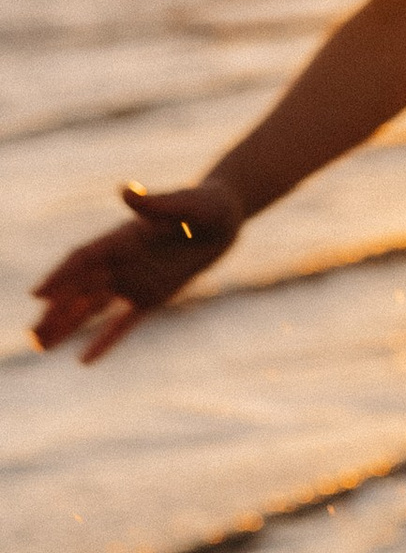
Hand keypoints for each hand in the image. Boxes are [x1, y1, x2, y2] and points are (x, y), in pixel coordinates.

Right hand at [31, 178, 245, 361]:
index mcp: (123, 238)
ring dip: (68, 325)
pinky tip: (83, 360)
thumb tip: (126, 191)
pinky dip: (106, 341)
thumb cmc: (207, 204)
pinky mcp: (153, 296)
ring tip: (40, 346)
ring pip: (92, 308)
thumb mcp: (188, 203)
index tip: (39, 295)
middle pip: (80, 289)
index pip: (84, 259)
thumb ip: (157, 202)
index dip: (61, 276)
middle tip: (32, 337)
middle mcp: (121, 261)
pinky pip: (125, 323)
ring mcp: (135, 280)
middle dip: (56, 312)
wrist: (226, 217)